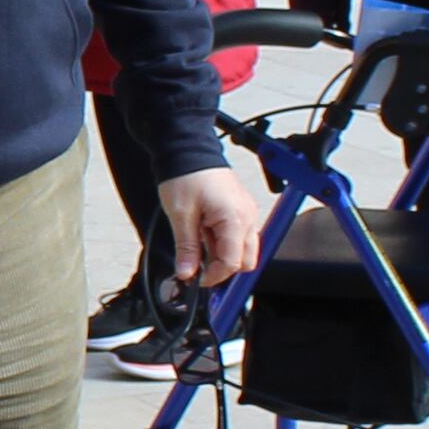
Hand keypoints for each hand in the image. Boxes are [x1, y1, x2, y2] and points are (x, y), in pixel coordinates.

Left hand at [156, 167, 252, 288]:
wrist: (189, 149)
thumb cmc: (186, 175)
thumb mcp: (180, 215)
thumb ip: (186, 248)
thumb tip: (186, 273)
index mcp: (235, 218)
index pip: (232, 262)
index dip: (213, 276)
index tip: (195, 279)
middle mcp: (247, 216)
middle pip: (246, 261)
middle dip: (223, 269)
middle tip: (198, 268)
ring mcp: (247, 213)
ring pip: (243, 250)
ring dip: (222, 255)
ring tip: (198, 244)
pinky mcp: (241, 210)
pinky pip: (239, 236)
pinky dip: (223, 242)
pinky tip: (204, 234)